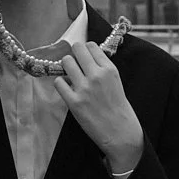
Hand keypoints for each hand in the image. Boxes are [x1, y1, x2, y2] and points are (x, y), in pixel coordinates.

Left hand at [55, 41, 142, 166]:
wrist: (120, 132)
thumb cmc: (119, 108)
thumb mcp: (116, 82)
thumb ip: (102, 69)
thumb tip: (86, 58)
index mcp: (109, 70)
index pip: (91, 46)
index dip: (85, 50)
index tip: (84, 55)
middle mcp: (97, 75)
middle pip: (77, 48)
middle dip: (74, 54)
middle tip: (75, 62)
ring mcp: (84, 88)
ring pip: (66, 62)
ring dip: (67, 66)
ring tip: (71, 75)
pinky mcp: (74, 102)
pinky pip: (58, 82)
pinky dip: (61, 84)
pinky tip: (67, 89)